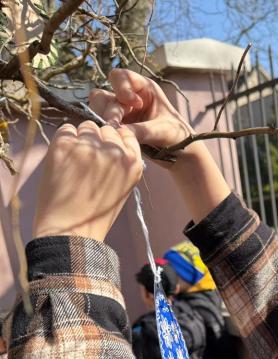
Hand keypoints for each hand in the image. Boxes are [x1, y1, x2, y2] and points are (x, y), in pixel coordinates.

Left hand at [33, 121, 141, 241]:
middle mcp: (114, 151)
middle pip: (105, 129)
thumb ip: (122, 165)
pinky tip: (63, 161)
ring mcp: (89, 146)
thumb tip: (111, 143)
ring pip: (86, 126)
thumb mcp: (123, 189)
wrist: (70, 231)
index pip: (126, 134)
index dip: (114, 141)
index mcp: (132, 163)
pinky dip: (64, 141)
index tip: (106, 152)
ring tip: (75, 163)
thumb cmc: (96, 215)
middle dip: (97, 141)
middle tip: (87, 163)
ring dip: (80, 139)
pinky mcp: (65, 144)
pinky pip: (66, 129)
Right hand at [90, 68, 229, 221]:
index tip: (135, 104)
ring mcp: (122, 114)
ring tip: (115, 134)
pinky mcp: (118, 128)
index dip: (122, 89)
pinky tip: (115, 140)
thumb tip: (118, 131)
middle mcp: (129, 98)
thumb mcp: (162, 131)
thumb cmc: (177, 137)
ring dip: (104, 120)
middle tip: (115, 126)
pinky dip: (105, 131)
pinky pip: (102, 125)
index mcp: (144, 88)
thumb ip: (141, 130)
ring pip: (99, 110)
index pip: (120, 77)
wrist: (179, 155)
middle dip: (109, 111)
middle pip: (103, 95)